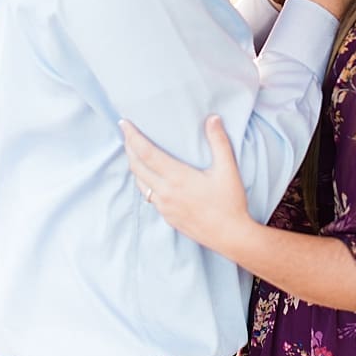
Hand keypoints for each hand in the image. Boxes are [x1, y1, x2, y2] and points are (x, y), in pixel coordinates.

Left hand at [120, 115, 252, 255]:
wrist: (231, 236)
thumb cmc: (230, 203)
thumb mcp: (228, 170)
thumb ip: (219, 142)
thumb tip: (213, 118)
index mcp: (177, 177)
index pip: (146, 152)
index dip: (132, 136)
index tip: (123, 123)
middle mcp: (166, 192)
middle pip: (136, 166)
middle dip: (128, 147)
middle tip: (125, 133)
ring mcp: (164, 206)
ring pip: (139, 182)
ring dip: (134, 165)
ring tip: (134, 152)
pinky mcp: (167, 217)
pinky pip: (148, 196)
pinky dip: (143, 181)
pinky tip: (149, 176)